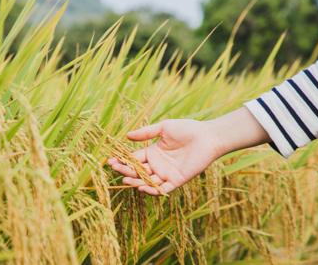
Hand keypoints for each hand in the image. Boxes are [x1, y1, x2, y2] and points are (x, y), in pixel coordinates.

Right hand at [108, 108, 269, 194]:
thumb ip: (146, 133)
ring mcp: (166, 173)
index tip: (110, 160)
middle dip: (126, 171)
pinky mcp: (176, 180)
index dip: (122, 161)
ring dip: (136, 182)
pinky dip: (152, 190)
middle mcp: (157, 165)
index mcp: (153, 152)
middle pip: (137, 171)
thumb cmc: (187, 129)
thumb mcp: (164, 128)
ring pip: (147, 181)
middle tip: (115, 169)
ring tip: (125, 180)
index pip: (134, 159)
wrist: (207, 137)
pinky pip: (162, 188)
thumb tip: (127, 136)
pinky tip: (142, 187)